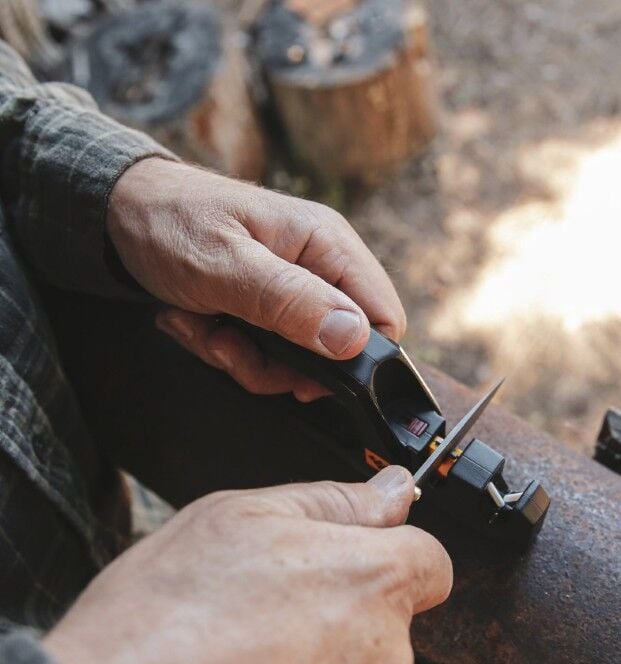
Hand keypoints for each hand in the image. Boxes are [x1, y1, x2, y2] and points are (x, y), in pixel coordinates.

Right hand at [43, 467, 451, 663]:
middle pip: (392, 612)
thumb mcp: (243, 516)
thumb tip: (390, 490)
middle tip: (274, 595)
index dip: (390, 548)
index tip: (351, 550)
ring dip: (325, 653)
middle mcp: (383, 652)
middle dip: (347, 598)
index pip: (430, 558)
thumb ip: (333, 501)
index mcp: (373, 578)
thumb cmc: (168, 619)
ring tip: (250, 646)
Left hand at [106, 159, 405, 400]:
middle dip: (277, 363)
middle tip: (225, 342)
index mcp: (328, 245)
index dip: (355, 360)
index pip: (383, 316)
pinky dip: (224, 350)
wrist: (122, 215)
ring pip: (295, 363)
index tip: (301, 376)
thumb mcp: (225, 266)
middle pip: (336, 351)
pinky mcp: (267, 310)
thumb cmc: (171, 224)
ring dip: (241, 359)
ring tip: (200, 326)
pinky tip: (193, 322)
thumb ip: (289, 301)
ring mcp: (293, 293)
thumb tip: (354, 339)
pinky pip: (264, 356)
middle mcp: (320, 270)